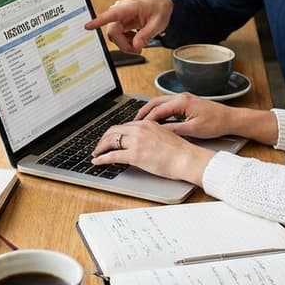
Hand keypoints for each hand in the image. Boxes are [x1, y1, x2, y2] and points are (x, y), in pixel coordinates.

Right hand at [84, 0, 173, 52]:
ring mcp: (118, 17)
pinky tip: (136, 38)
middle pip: (113, 32)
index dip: (98, 21)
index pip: (111, 15)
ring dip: (126, 43)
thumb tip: (136, 46)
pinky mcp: (118, 22)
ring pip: (114, 36)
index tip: (88, 26)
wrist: (161, 5)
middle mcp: (120, 11)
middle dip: (124, 45)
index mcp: (129, 7)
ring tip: (139, 42)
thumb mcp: (158, 23)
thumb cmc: (159, 9)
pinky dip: (127, 41)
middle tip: (138, 50)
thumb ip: (146, 35)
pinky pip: (117, 36)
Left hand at [91, 120, 213, 184]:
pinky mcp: (135, 155)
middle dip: (103, 138)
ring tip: (96, 153)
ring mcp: (136, 142)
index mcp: (147, 124)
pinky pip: (113, 155)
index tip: (111, 139)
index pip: (125, 126)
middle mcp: (140, 129)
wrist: (187, 159)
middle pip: (114, 130)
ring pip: (110, 141)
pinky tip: (98, 161)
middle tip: (99, 146)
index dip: (115, 133)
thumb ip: (152, 135)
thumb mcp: (165, 136)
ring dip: (100, 147)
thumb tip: (144, 142)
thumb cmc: (181, 151)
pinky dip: (102, 158)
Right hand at [134, 93, 239, 140]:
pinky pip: (168, 104)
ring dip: (151, 111)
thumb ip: (173, 129)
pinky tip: (156, 119)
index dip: (146, 119)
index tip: (137, 127)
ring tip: (142, 121)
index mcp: (182, 102)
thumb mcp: (193, 130)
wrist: (231, 119)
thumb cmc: (216, 123)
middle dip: (143, 112)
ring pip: (161, 102)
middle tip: (133, 122)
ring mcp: (184, 98)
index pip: (157, 110)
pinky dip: (159, 111)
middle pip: (155, 102)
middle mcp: (181, 97)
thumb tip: (158, 132)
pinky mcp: (187, 102)